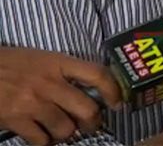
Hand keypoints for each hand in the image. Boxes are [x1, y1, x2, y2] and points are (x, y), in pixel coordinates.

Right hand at [0, 46, 121, 144]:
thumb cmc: (8, 64)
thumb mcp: (39, 58)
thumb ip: (62, 71)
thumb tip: (89, 89)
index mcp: (57, 62)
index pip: (97, 74)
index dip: (113, 90)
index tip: (117, 103)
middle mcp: (48, 83)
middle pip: (87, 108)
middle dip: (93, 122)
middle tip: (90, 125)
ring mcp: (32, 102)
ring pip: (66, 129)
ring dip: (66, 134)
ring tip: (61, 130)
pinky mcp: (15, 119)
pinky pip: (41, 140)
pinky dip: (44, 142)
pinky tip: (40, 136)